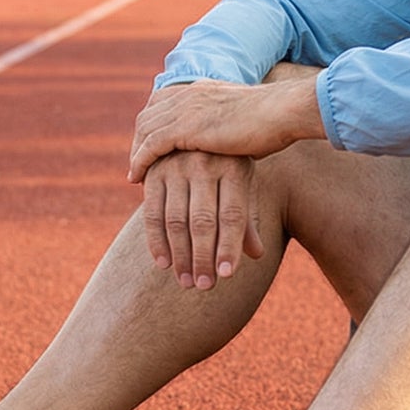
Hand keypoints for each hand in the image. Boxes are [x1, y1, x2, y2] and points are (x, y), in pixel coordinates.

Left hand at [127, 75, 323, 184]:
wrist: (283, 112)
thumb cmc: (275, 121)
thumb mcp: (246, 118)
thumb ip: (231, 126)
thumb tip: (235, 143)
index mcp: (203, 88)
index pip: (163, 101)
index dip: (153, 124)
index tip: (149, 145)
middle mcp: (189, 94)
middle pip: (149, 115)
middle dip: (138, 139)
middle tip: (137, 163)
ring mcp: (186, 109)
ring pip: (145, 130)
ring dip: (135, 153)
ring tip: (134, 175)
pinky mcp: (186, 128)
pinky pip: (151, 145)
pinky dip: (140, 161)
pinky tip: (137, 178)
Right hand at [141, 150, 264, 288]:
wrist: (199, 123)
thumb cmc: (229, 163)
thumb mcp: (242, 183)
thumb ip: (246, 218)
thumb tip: (257, 254)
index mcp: (234, 168)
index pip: (233, 216)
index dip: (229, 247)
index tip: (227, 276)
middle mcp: (205, 165)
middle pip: (204, 222)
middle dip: (203, 258)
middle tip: (205, 286)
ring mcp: (176, 167)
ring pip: (177, 221)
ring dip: (181, 256)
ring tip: (187, 283)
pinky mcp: (154, 172)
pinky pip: (153, 213)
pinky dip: (157, 241)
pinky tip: (164, 264)